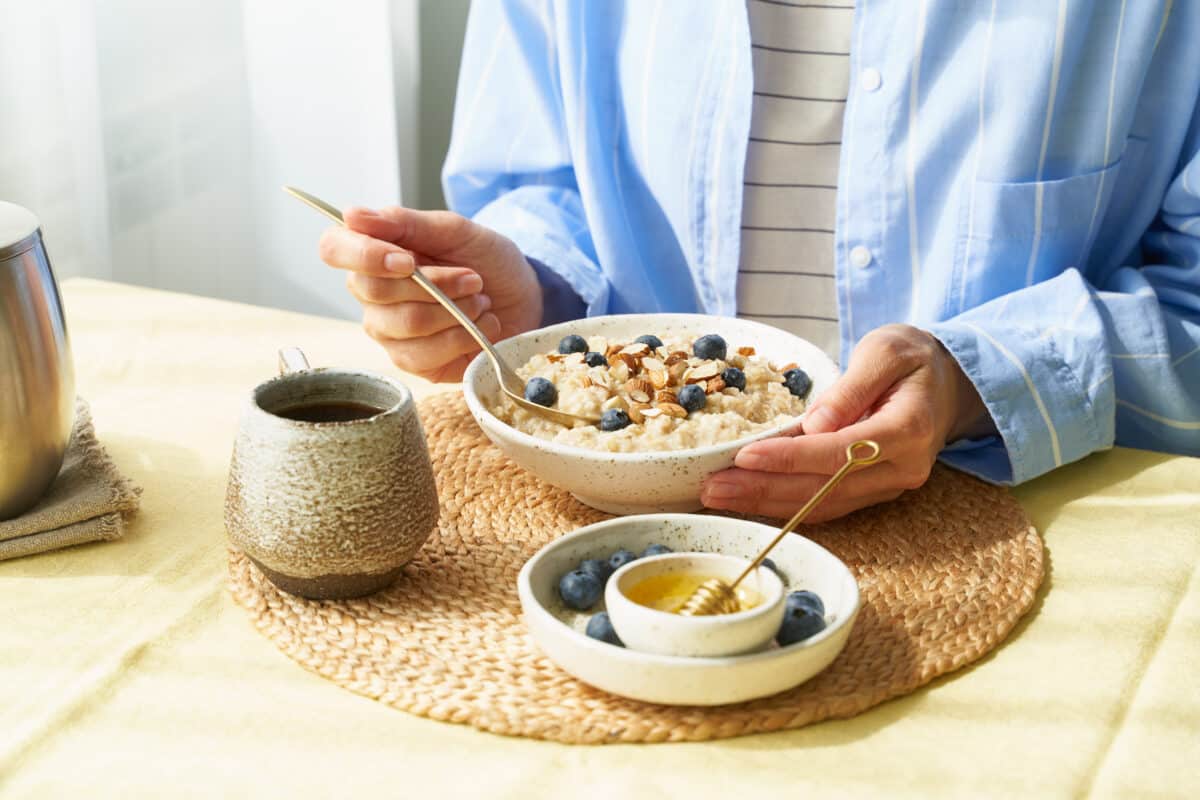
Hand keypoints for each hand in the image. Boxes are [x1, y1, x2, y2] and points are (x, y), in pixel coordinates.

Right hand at [318, 206, 542, 381]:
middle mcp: (372, 295)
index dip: (365, 255)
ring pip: (405, 324)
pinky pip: (424, 355)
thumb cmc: (487, 261)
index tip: (408, 260)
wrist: (524, 299)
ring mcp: (389, 332)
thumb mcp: (455, 231)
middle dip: (435, 284)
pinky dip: (462, 337)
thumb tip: (351, 215)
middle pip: (374, 291)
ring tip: (480, 301)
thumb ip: (405, 223)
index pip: (335, 249)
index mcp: (373, 253)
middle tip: (473, 278)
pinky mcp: (414, 362)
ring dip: (455, 311)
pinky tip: (479, 326)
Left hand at [700, 324, 994, 520]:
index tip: (745, 457)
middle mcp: (901, 468)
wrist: (949, 382)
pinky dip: (785, 506)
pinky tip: (747, 501)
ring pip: (822, 505)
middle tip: (711, 487)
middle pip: (825, 488)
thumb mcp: (886, 351)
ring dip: (766, 504)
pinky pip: (827, 506)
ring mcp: (889, 487)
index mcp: (908, 429)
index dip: (790, 458)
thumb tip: (813, 424)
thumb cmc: (914, 358)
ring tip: (717, 497)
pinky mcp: (874, 492)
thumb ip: (851, 387)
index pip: (841, 452)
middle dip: (764, 489)